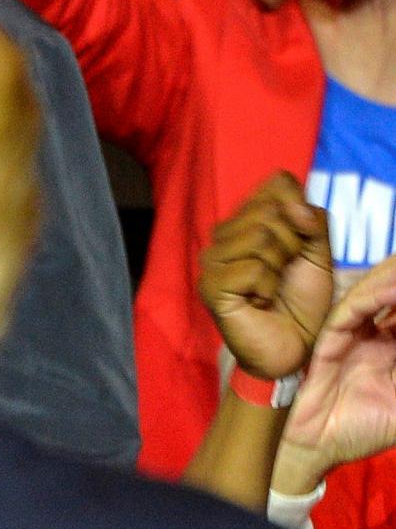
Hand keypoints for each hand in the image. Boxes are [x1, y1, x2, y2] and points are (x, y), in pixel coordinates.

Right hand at [198, 172, 333, 381]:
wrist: (293, 345)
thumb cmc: (301, 300)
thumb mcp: (318, 251)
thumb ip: (312, 220)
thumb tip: (293, 207)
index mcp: (248, 221)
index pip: (277, 183)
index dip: (299, 209)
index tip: (300, 242)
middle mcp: (224, 236)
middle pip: (269, 211)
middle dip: (292, 243)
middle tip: (284, 272)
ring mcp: (212, 262)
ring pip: (259, 238)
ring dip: (278, 267)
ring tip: (270, 288)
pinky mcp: (210, 287)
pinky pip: (252, 269)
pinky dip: (266, 288)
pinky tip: (258, 302)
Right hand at [279, 253, 395, 493]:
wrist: (319, 449)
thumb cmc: (363, 429)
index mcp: (394, 342)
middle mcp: (374, 330)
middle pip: (389, 288)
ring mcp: (351, 331)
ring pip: (375, 288)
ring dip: (393, 279)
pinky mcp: (328, 336)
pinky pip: (353, 307)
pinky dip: (376, 295)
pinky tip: (392, 291)